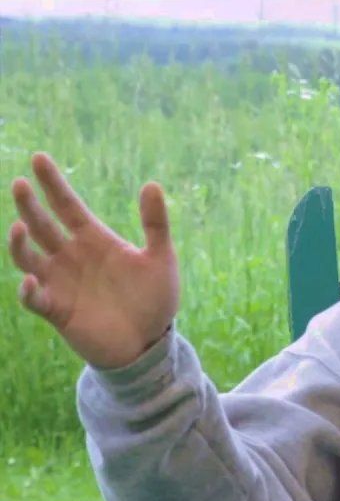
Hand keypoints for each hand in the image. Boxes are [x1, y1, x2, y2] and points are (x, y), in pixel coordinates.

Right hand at [8, 153, 179, 369]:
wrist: (149, 342)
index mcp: (94, 240)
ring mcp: (60, 282)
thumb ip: (156, 224)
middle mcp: (71, 257)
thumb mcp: (161, 258)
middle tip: (21, 184)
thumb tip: (152, 184)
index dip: (53, 183)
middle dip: (30, 205)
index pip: (67, 205)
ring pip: (28, 257)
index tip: (39, 158)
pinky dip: (28, 289)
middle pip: (43, 225)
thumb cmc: (154, 299)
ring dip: (19, 244)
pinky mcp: (57, 310)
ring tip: (19, 227)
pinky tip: (30, 279)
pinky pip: (34, 297)